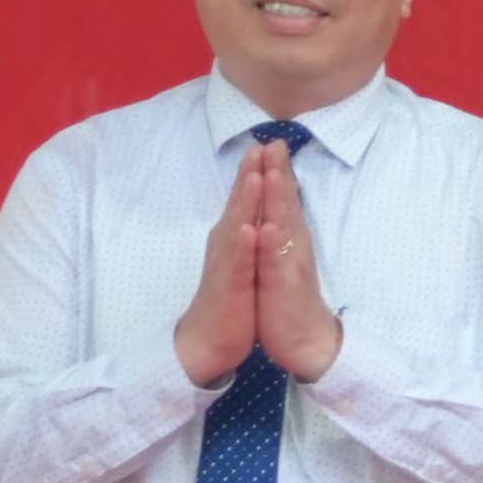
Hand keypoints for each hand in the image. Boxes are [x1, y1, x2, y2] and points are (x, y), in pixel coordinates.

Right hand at [175, 144, 274, 386]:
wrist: (210, 339)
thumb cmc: (231, 297)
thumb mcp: (244, 258)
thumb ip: (249, 231)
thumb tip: (259, 209)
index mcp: (235, 237)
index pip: (248, 199)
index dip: (258, 171)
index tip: (272, 143)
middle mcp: (228, 244)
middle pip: (240, 203)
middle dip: (250, 174)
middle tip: (261, 144)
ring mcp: (227, 264)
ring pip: (236, 226)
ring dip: (244, 201)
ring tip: (253, 175)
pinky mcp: (229, 286)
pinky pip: (236, 263)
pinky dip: (242, 246)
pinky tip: (247, 229)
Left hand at [255, 157, 343, 381]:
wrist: (305, 341)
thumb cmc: (288, 300)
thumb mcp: (281, 261)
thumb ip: (281, 235)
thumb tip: (277, 212)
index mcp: (288, 240)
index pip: (283, 200)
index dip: (277, 171)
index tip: (270, 142)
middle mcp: (293, 246)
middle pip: (287, 204)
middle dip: (280, 173)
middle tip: (276, 142)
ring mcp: (289, 264)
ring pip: (285, 226)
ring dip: (281, 200)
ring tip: (276, 172)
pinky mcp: (284, 286)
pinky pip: (277, 262)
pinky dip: (273, 244)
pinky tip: (268, 227)